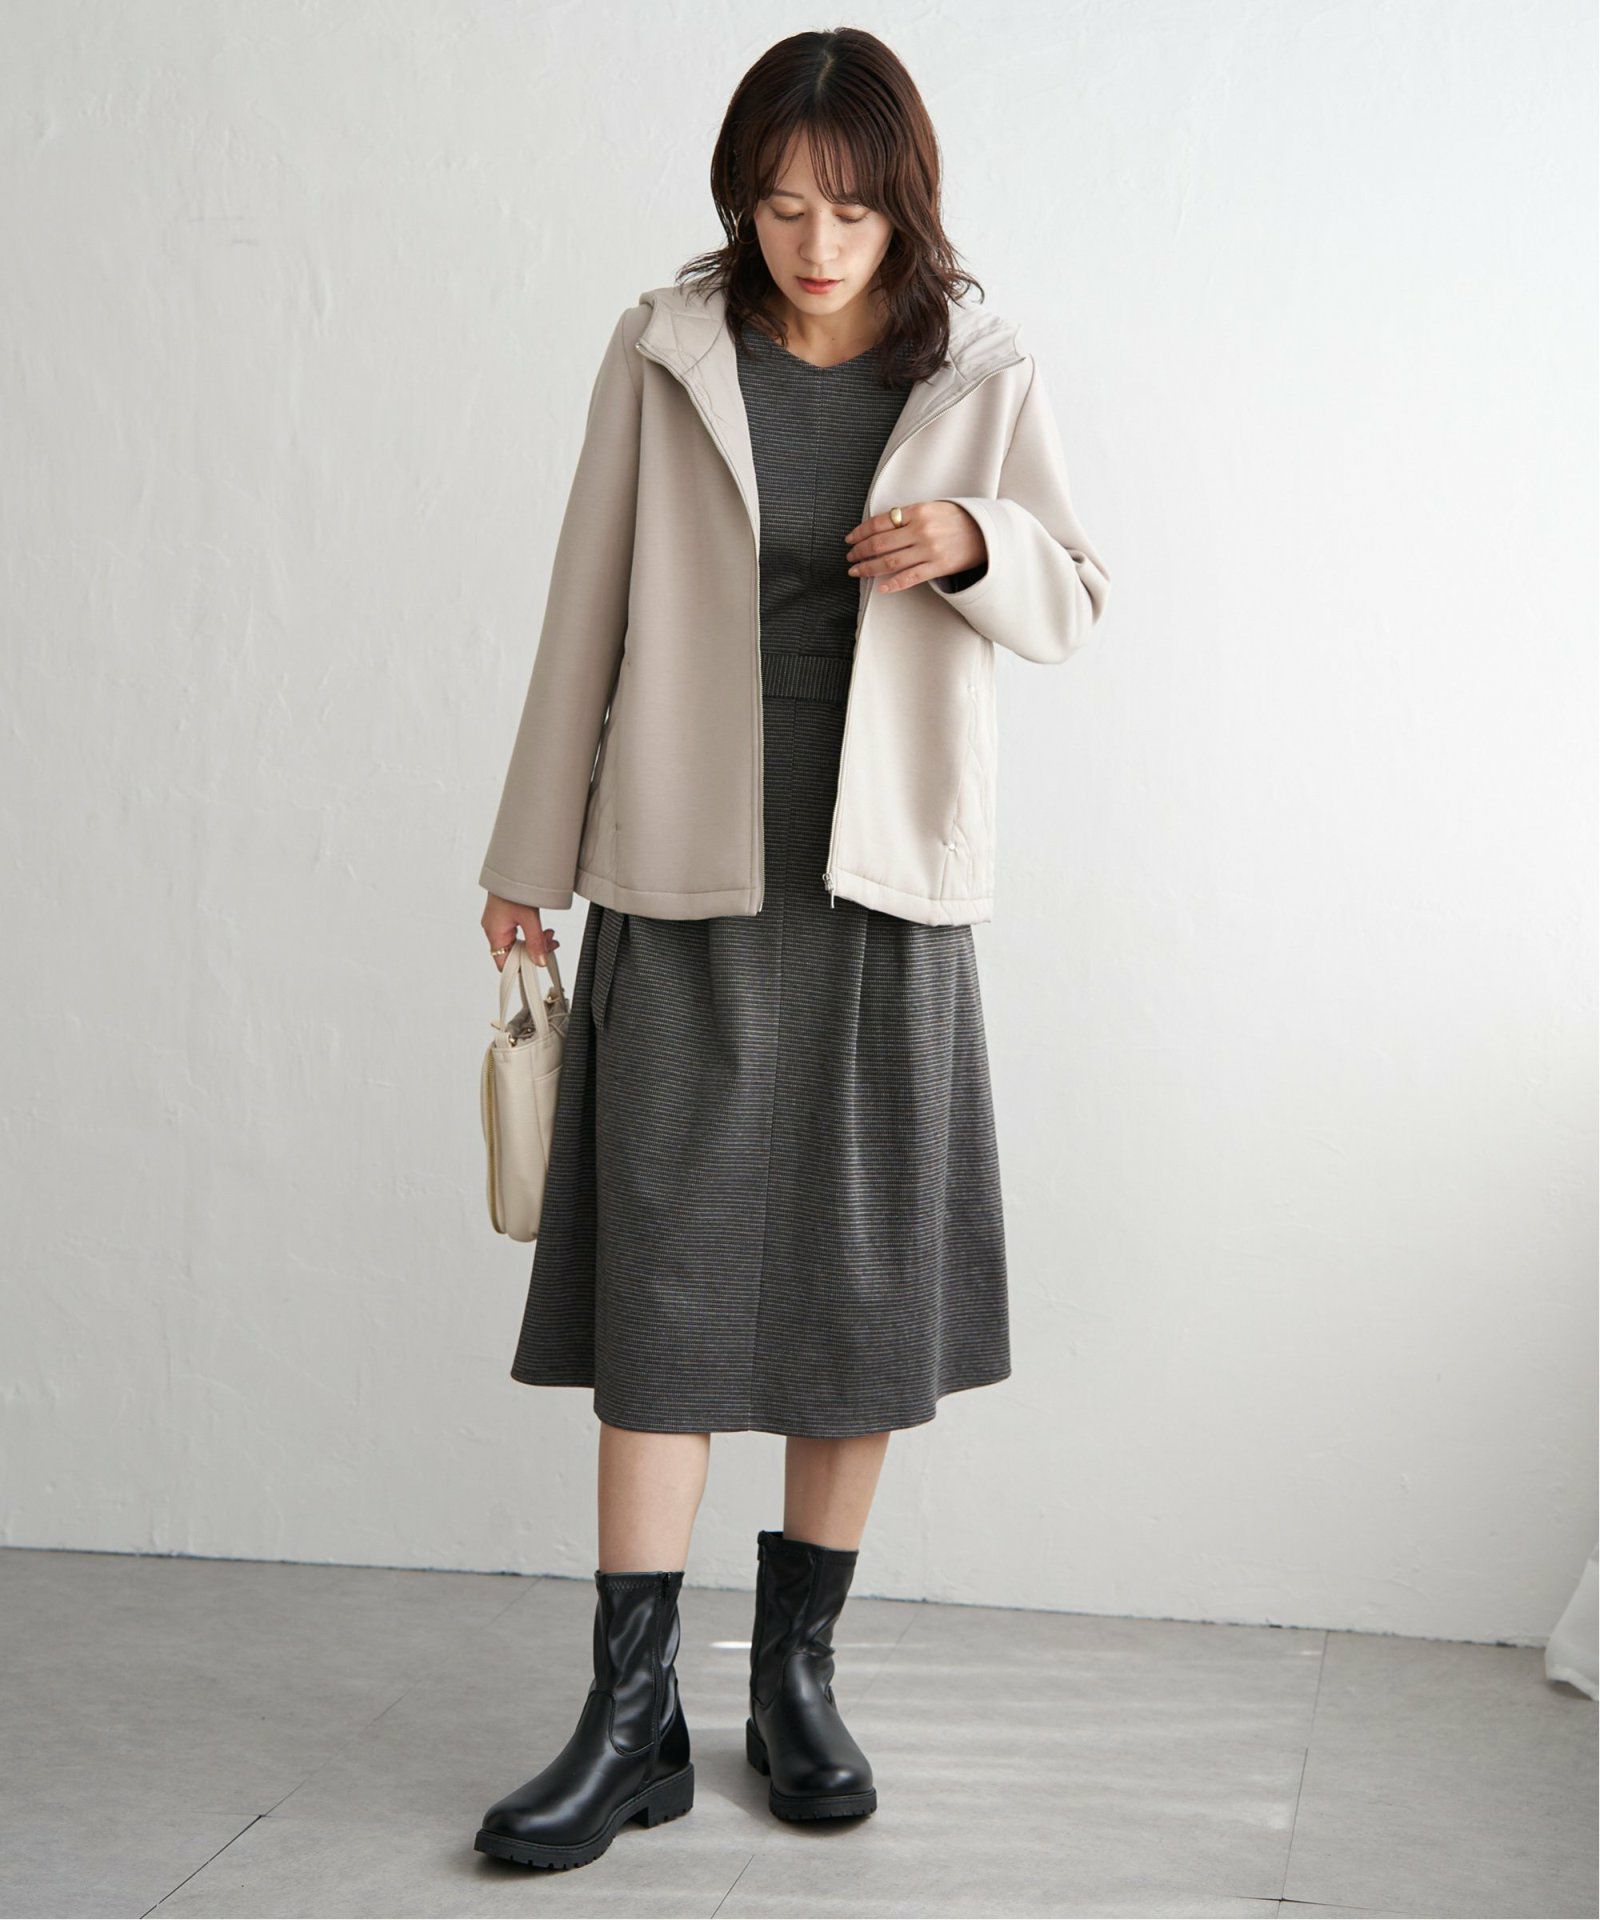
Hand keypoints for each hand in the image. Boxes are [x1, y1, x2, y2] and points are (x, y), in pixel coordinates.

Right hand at [481, 892, 559, 970]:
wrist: (510, 866)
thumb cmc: (512, 887)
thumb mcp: (529, 918)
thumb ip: (535, 942)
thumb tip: (540, 961)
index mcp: (494, 933)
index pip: (504, 963)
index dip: (521, 968)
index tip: (537, 965)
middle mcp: (493, 930)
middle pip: (513, 953)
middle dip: (533, 951)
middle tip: (549, 944)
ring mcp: (498, 923)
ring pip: (517, 943)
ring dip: (535, 941)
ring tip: (549, 934)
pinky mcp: (504, 917)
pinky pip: (517, 933)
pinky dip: (530, 933)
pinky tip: (542, 929)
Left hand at [844, 500, 986, 593]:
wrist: (988, 532)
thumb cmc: (960, 519)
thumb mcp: (935, 507)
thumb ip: (910, 515)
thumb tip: (883, 525)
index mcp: (919, 511)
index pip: (881, 522)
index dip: (861, 531)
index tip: (851, 539)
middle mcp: (922, 530)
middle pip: (880, 543)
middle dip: (860, 551)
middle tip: (850, 557)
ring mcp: (929, 550)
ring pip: (890, 561)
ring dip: (869, 568)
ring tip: (856, 571)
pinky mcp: (938, 567)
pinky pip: (910, 577)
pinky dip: (892, 583)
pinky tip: (879, 587)